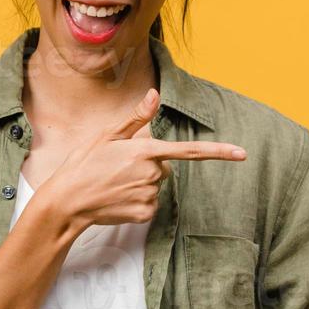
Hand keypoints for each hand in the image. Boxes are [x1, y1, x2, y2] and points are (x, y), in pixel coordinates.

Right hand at [40, 87, 247, 229]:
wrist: (67, 201)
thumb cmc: (84, 164)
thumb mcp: (106, 136)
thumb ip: (136, 118)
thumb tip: (155, 94)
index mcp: (145, 150)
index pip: (189, 151)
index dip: (218, 151)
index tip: (242, 154)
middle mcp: (151, 174)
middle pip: (163, 167)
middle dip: (147, 166)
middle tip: (118, 168)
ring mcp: (149, 195)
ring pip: (155, 185)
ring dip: (139, 183)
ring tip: (114, 183)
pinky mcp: (145, 213)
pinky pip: (149, 203)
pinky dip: (136, 201)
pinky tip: (117, 198)